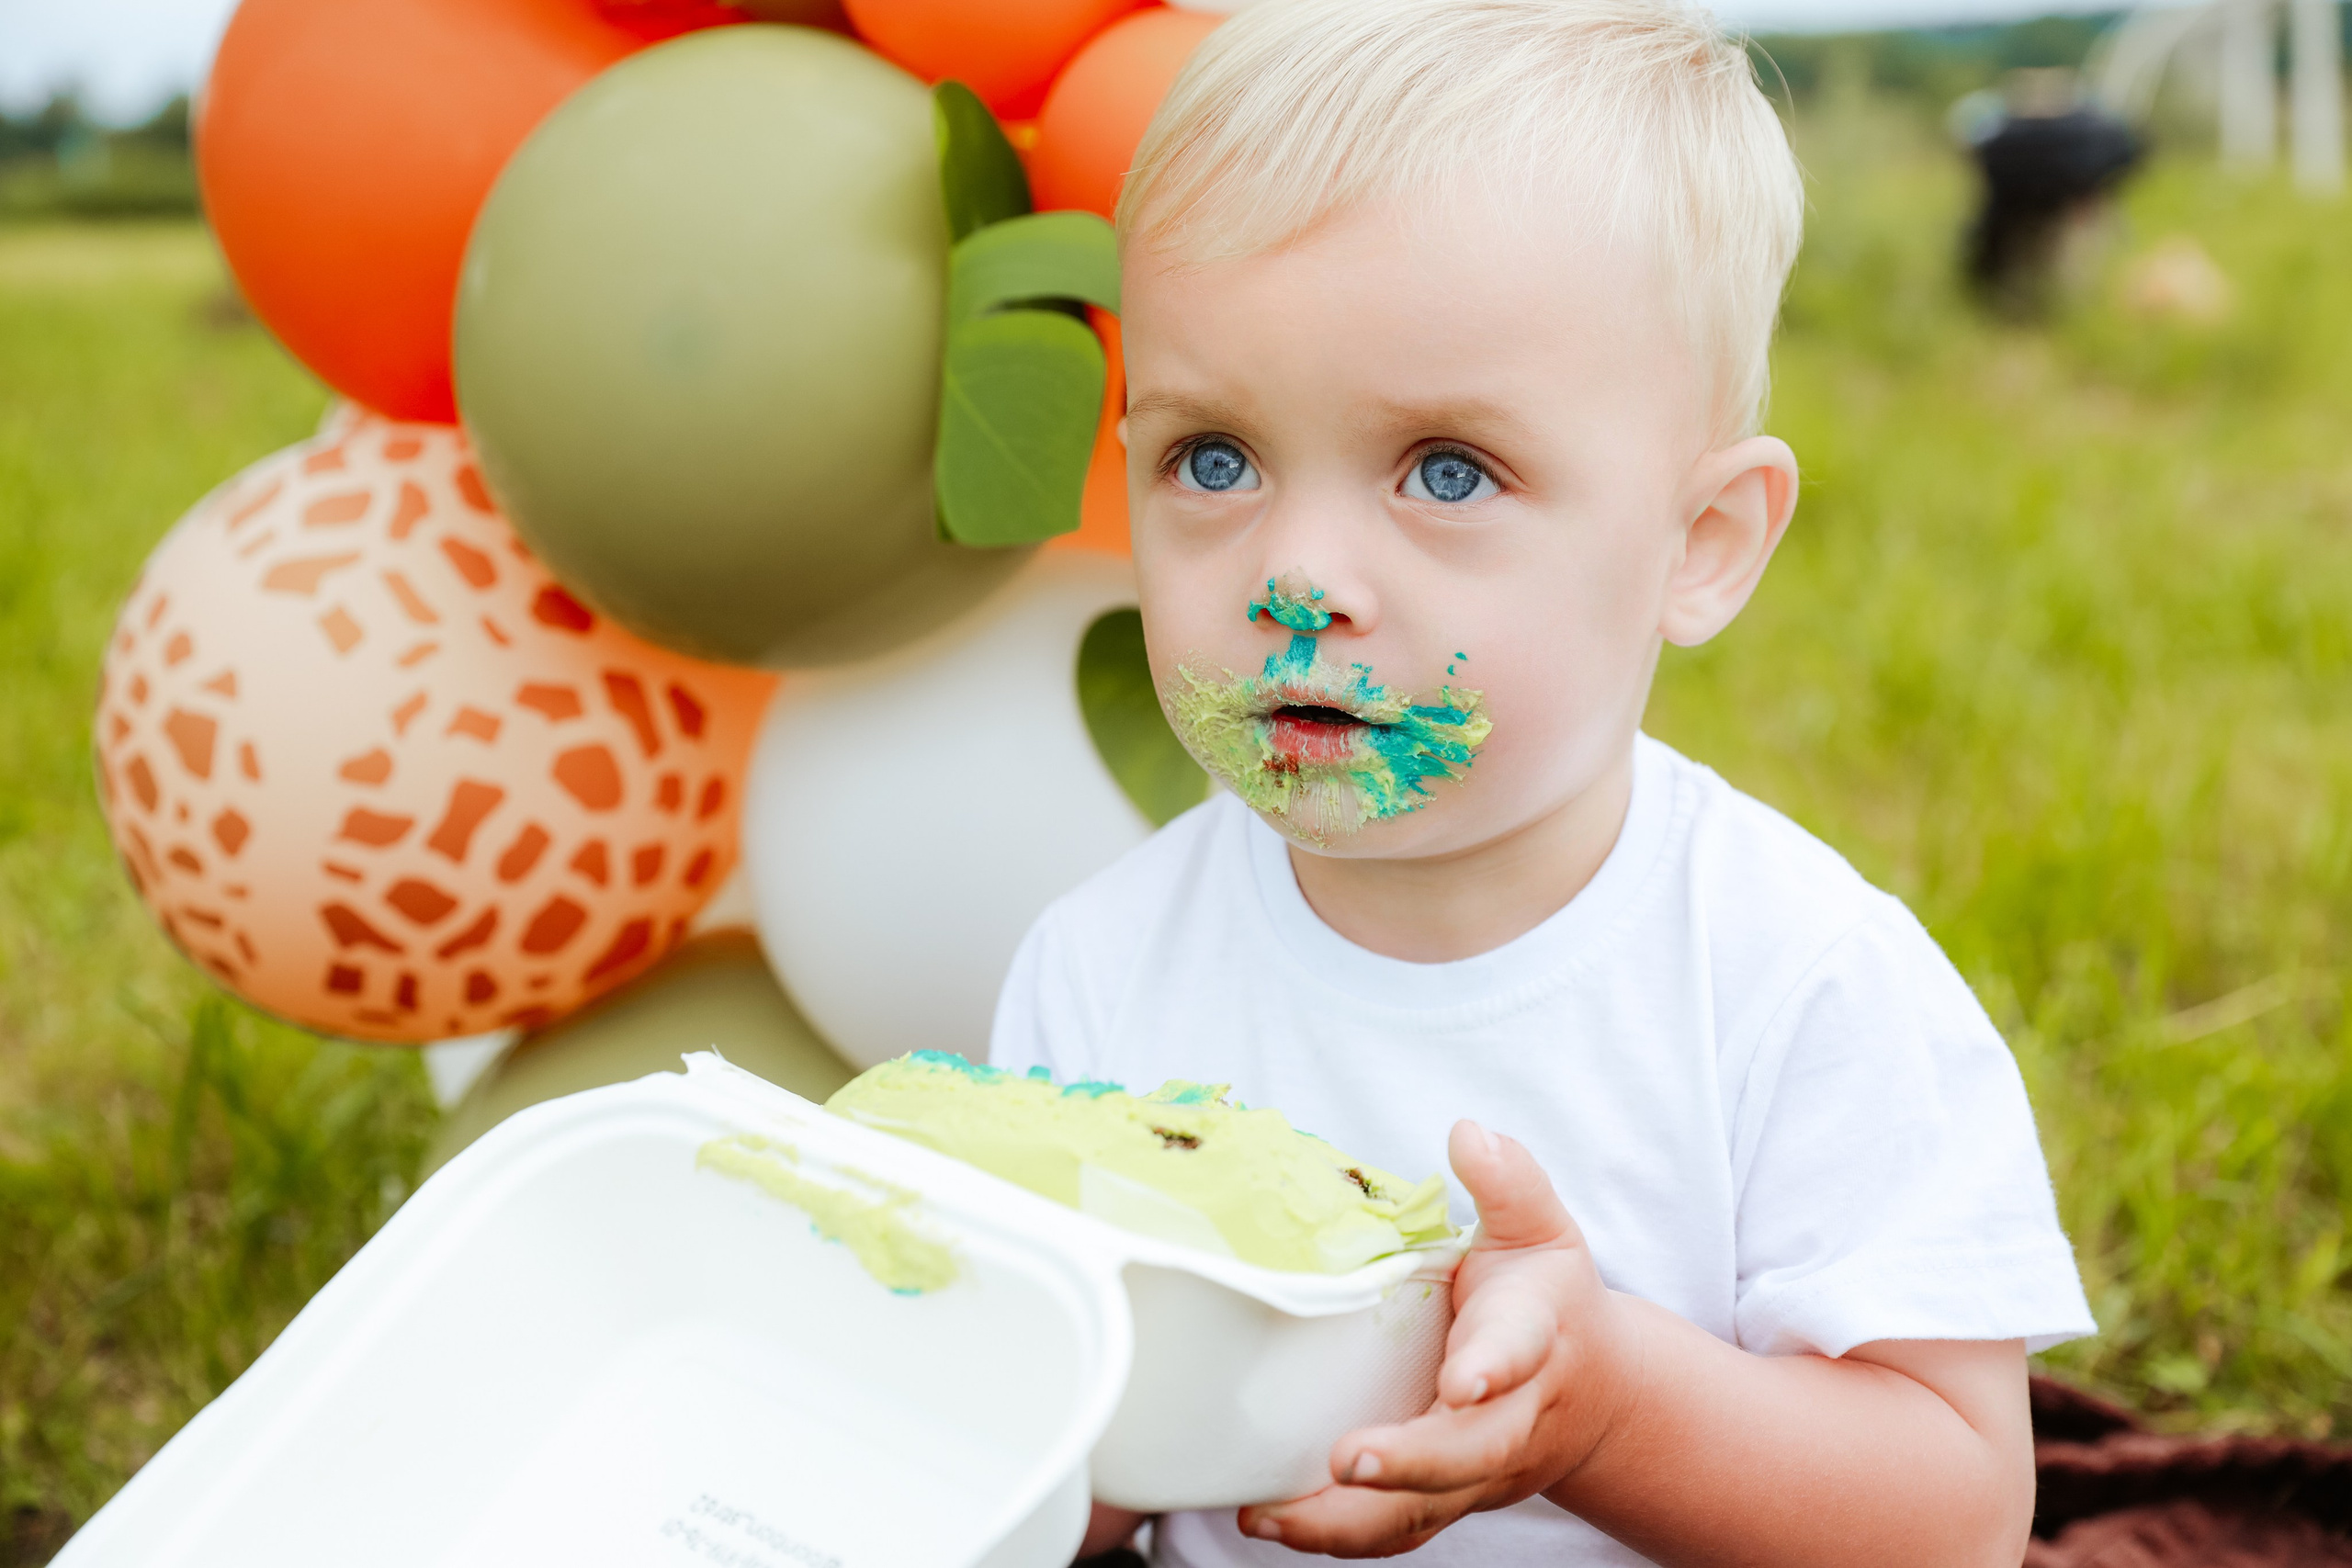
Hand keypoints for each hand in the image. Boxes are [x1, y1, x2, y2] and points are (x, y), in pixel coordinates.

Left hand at [1236, 1121, 1641, 1556]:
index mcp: (1535, 1340)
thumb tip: (1469, 1131)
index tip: (1463, 1381)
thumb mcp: (1541, 1230)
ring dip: (1351, 1519)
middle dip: (1412, 1462)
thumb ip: (1510, 1182)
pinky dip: (1337, 1536)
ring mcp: (1477, 1470)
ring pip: (1425, 1509)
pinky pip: (1395, 1529)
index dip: (1492, 1368)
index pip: (1517, 1354)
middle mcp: (1509, 1417)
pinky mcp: (1445, 1497)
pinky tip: (1274, 1522)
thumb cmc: (1548, 1301)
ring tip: (1276, 1514)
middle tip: (1348, 1459)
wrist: (1596, 1394)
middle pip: (1469, 1454)